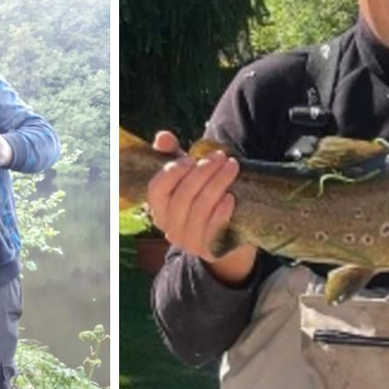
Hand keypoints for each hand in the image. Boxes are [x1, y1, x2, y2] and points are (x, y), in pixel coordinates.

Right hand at [146, 131, 255, 281]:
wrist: (231, 234)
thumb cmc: (206, 198)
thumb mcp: (190, 177)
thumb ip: (175, 156)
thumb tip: (163, 137)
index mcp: (160, 208)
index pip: (156, 189)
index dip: (172, 172)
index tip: (191, 158)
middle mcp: (170, 227)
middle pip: (183, 197)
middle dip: (203, 172)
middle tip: (221, 157)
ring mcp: (189, 242)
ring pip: (200, 210)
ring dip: (217, 184)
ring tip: (232, 167)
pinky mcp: (209, 251)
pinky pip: (213, 230)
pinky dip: (222, 212)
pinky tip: (231, 197)